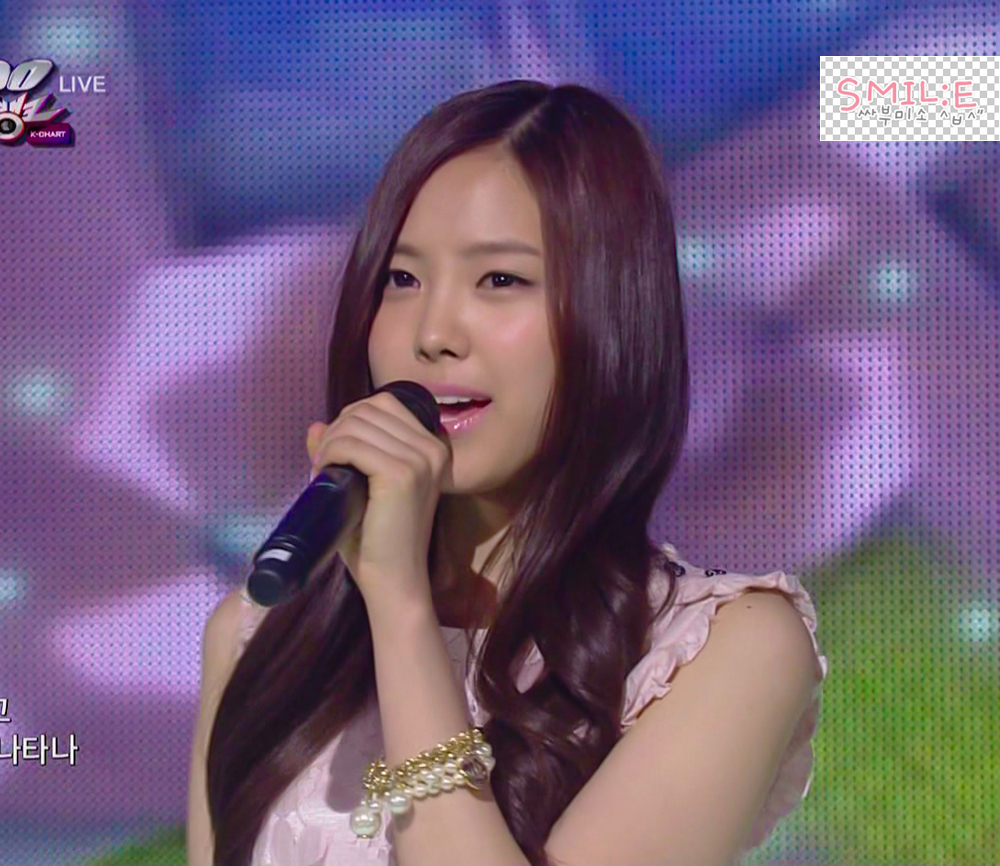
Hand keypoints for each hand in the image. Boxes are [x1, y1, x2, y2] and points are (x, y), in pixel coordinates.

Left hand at [305, 391, 451, 615]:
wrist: (395, 581)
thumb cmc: (379, 540)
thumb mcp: (363, 486)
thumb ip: (344, 452)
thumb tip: (315, 426)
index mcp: (433, 447)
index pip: (385, 403)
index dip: (351, 418)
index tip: (335, 448)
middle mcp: (432, 448)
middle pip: (369, 409)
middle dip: (337, 429)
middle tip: (323, 461)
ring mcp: (420, 460)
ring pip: (357, 424)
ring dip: (330, 442)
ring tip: (321, 469)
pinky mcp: (402, 475)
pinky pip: (352, 444)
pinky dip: (330, 453)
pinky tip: (323, 473)